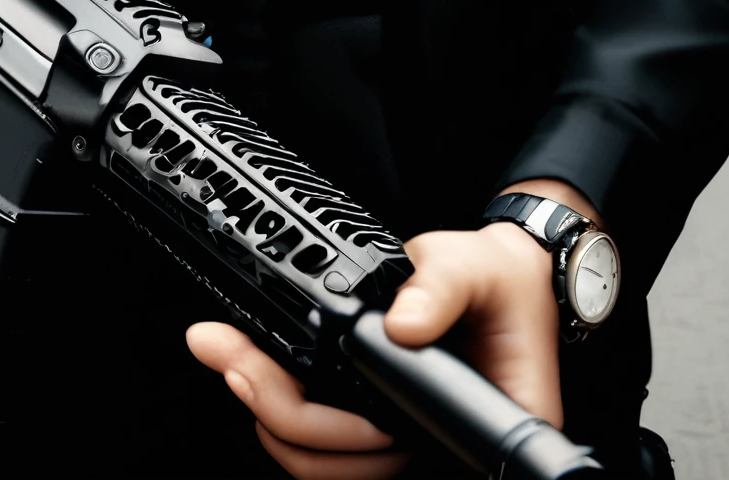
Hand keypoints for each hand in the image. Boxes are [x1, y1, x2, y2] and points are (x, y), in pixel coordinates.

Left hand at [187, 220, 560, 475]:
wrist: (500, 276)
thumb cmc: (501, 282)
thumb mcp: (476, 268)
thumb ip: (440, 290)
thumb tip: (401, 326)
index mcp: (473, 430)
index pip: (396, 454)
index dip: (340, 432)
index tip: (295, 389)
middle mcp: (434, 446)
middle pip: (345, 464)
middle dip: (278, 411)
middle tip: (232, 356)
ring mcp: (401, 437)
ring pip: (322, 458)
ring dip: (266, 408)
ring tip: (227, 353)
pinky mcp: (374, 417)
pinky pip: (319, 433)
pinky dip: (279, 399)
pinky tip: (250, 361)